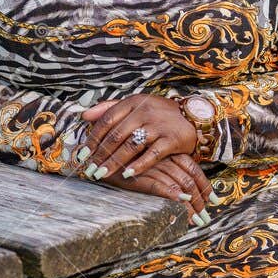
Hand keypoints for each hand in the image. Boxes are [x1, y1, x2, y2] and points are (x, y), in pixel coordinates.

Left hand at [78, 93, 196, 180]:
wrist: (194, 117)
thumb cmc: (159, 114)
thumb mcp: (136, 104)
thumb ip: (110, 108)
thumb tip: (84, 115)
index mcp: (133, 102)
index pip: (107, 120)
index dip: (93, 138)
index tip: (83, 153)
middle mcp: (144, 112)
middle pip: (116, 135)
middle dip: (100, 154)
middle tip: (90, 168)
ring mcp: (158, 125)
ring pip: (131, 145)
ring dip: (114, 161)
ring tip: (103, 173)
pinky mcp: (172, 139)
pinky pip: (152, 154)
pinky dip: (139, 165)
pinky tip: (127, 174)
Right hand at [95, 151, 212, 222]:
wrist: (93, 156)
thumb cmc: (121, 160)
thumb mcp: (146, 163)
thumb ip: (163, 171)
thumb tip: (185, 192)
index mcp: (166, 151)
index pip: (193, 168)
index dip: (205, 186)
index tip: (213, 201)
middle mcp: (161, 157)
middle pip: (189, 178)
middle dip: (200, 200)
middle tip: (206, 218)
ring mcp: (149, 165)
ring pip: (178, 184)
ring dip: (190, 205)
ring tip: (198, 221)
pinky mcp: (136, 176)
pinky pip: (159, 187)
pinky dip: (171, 197)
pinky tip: (180, 207)